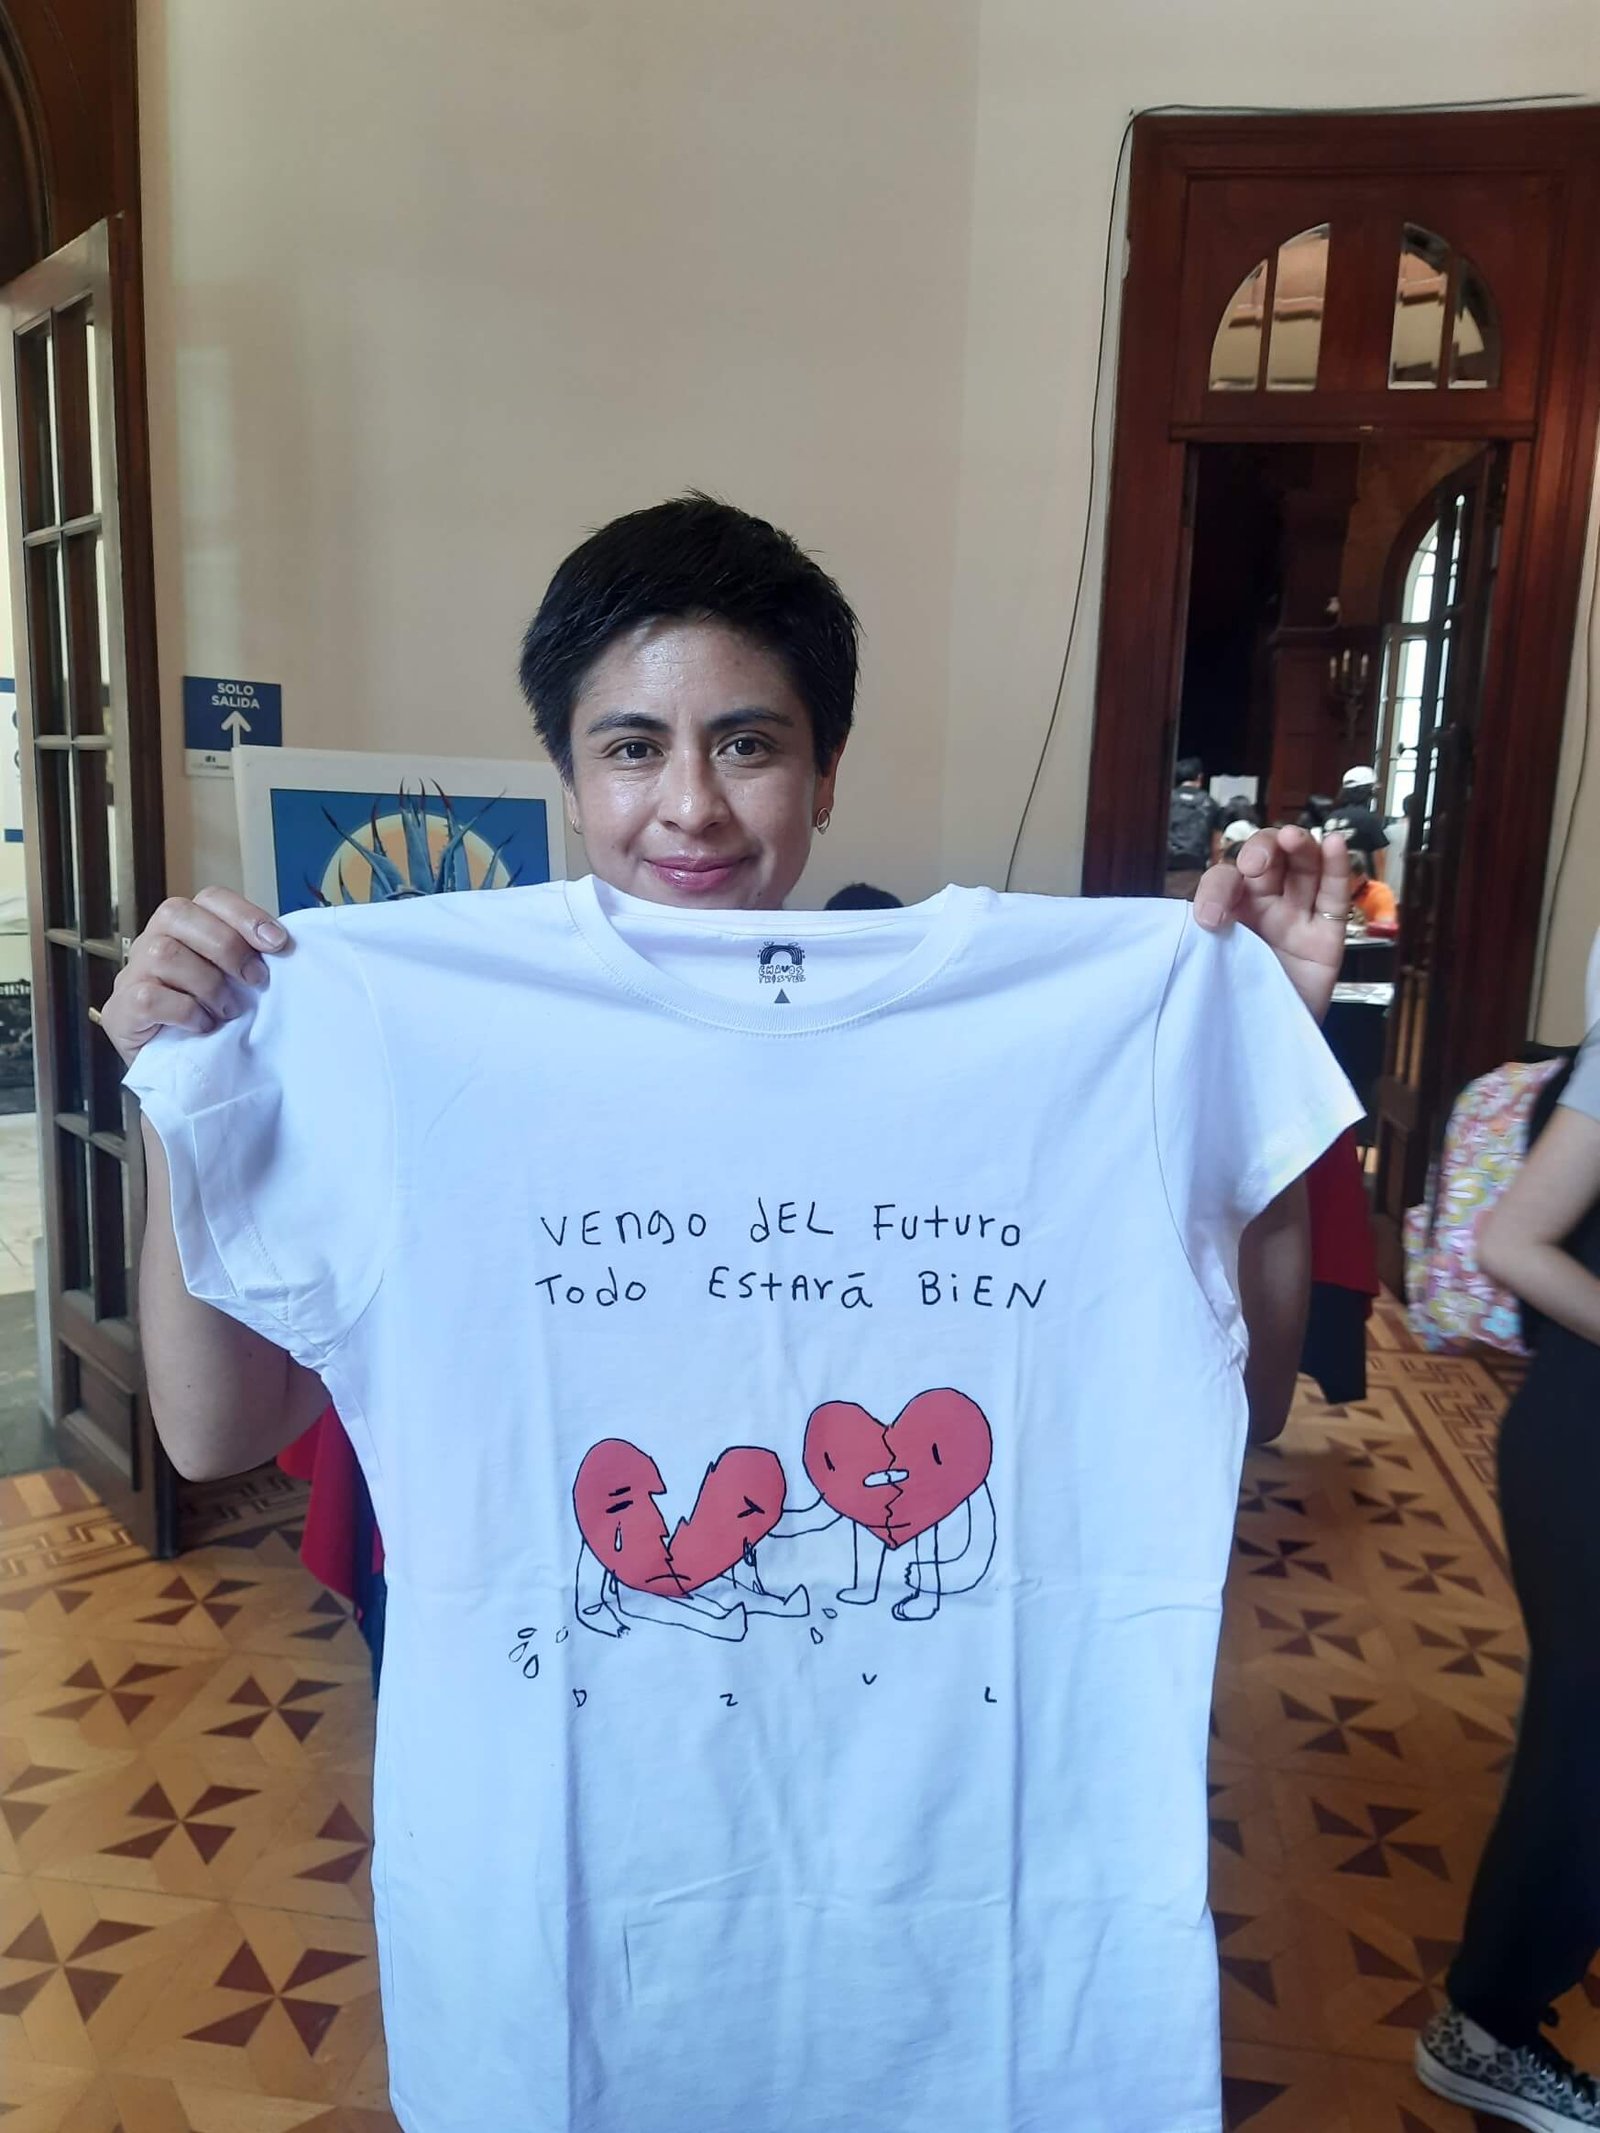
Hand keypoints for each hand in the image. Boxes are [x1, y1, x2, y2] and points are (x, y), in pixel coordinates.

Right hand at [101, 889, 289, 1067]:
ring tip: (229, 1010)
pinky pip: (149, 997)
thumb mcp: (234, 983)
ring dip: (209, 984)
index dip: (245, 915)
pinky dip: (185, 1012)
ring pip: (164, 954)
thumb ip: (249, 959)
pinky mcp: (121, 1009)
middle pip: (179, 914)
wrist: (175, 1070)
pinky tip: (203, 1026)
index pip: (210, 898)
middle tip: (255, 980)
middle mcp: (151, 941)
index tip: (278, 943)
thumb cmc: (209, 1018)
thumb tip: (283, 947)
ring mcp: (132, 974)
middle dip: (228, 947)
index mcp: (184, 928)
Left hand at [1191, 828, 1348, 1022]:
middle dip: (1262, 850)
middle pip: (1267, 861)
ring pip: (1302, 869)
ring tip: (1294, 839)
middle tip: (1256, 864)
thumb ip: (1206, 945)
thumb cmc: (1231, 1006)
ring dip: (1300, 847)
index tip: (1209, 920)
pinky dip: (1336, 866)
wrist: (1262, 1051)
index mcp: (1228, 911)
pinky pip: (1333, 895)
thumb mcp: (1210, 972)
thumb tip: (1201, 922)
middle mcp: (1261, 909)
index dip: (1216, 890)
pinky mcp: (1327, 935)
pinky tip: (1334, 843)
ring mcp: (1297, 918)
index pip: (1224, 880)